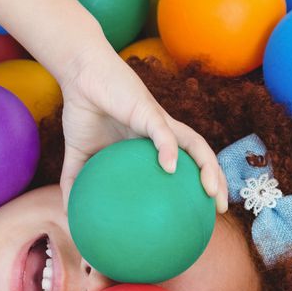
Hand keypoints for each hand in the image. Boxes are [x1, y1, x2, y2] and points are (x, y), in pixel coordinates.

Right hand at [58, 46, 228, 213]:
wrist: (79, 75)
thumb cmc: (85, 112)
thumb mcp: (79, 155)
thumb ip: (77, 183)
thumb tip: (69, 215)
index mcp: (154, 145)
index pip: (187, 168)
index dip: (199, 189)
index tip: (204, 214)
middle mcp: (166, 134)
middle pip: (202, 159)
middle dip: (218, 182)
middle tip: (222, 209)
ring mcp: (161, 122)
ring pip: (195, 145)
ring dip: (208, 167)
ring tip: (212, 191)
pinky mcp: (149, 110)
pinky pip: (164, 132)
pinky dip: (169, 149)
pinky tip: (170, 168)